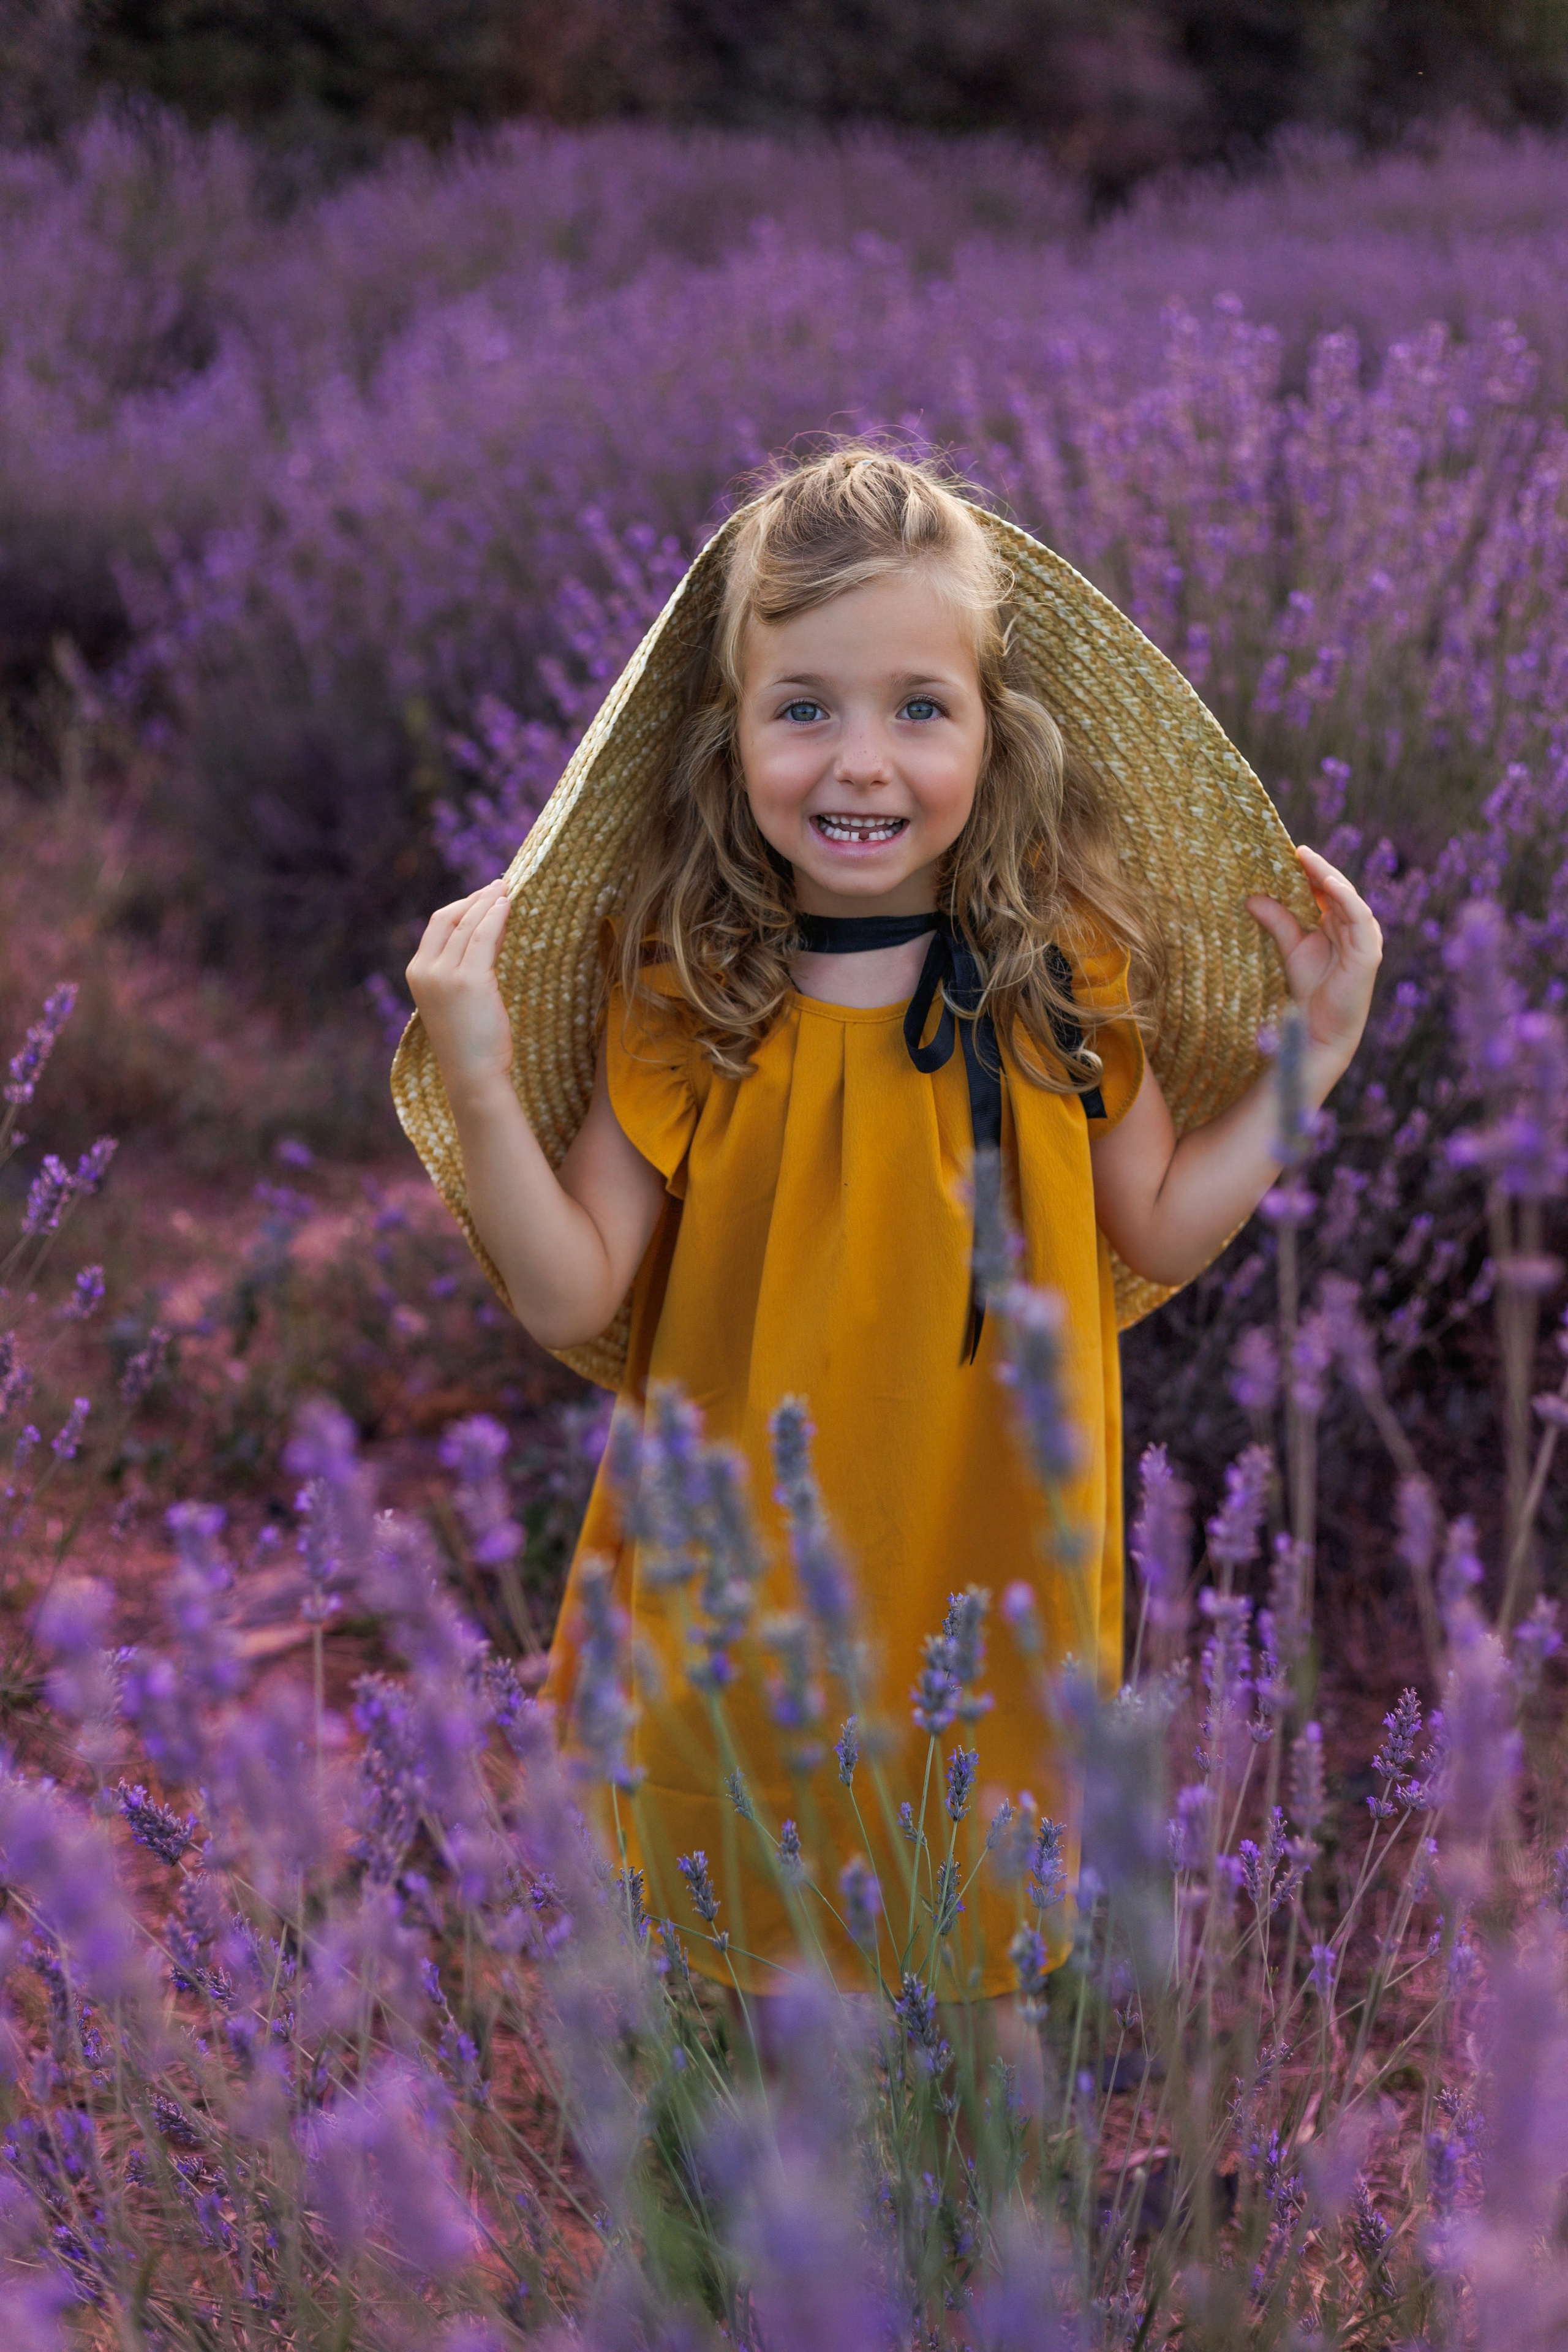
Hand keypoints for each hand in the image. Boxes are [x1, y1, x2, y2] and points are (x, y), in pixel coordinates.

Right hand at [405, 879, 514, 1101]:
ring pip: (468, 925)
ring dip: (489, 904)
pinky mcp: (469, 980)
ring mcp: (444, 974)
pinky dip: (496, 917)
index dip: (462, 906)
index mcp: (417, 973)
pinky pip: (483, 937)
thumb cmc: (470, 1041)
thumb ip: (465, 966)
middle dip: (476, 899)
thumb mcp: (460, 997)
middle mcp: (425, 970)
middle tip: (500, 886)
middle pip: (450, 918)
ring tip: (507, 891)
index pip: (437, 925)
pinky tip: (507, 906)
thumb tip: (488, 934)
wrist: (472, 1074)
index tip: (484, 896)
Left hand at [1247, 844, 1382, 1078]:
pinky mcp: (1368, 951)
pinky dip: (1345, 898)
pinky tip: (1329, 883)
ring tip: (1308, 858)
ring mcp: (1364, 936)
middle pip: (1336, 888)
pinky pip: (1359, 917)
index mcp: (1338, 921)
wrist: (1319, 1028)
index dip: (1309, 870)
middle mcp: (1354, 925)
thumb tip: (1251, 897)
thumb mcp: (1289, 947)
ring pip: (1348, 897)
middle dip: (1317, 868)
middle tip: (1296, 849)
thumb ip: (1276, 921)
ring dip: (1329, 876)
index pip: (1325, 888)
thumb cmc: (1309, 989)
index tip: (1287, 852)